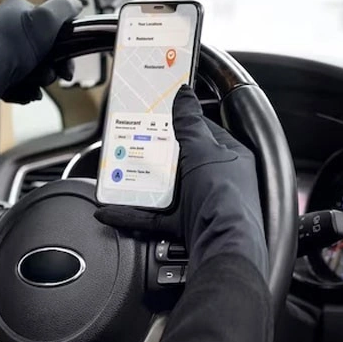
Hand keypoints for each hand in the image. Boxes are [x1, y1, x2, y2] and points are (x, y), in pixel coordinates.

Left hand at [0, 0, 81, 136]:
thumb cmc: (10, 45)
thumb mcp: (47, 18)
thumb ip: (64, 8)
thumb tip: (75, 4)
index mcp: (15, 10)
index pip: (48, 26)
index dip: (63, 47)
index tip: (67, 65)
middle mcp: (2, 27)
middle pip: (40, 51)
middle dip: (49, 68)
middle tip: (48, 76)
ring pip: (28, 69)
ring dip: (36, 81)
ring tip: (32, 86)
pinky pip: (12, 83)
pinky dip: (21, 90)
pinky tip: (21, 93)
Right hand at [96, 86, 266, 279]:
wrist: (223, 247)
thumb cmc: (224, 197)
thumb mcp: (203, 150)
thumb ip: (189, 122)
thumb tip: (184, 94)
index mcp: (230, 157)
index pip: (205, 131)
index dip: (182, 120)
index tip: (159, 112)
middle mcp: (218, 180)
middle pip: (183, 161)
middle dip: (158, 153)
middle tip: (133, 140)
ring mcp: (202, 203)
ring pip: (167, 189)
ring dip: (144, 183)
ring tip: (120, 172)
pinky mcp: (186, 225)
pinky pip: (155, 217)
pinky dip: (133, 213)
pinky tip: (111, 209)